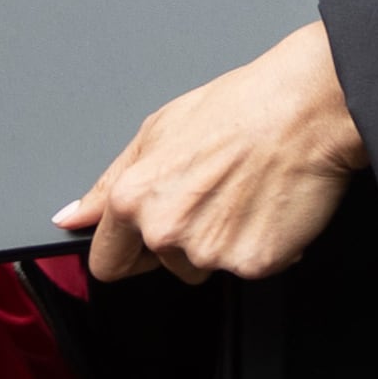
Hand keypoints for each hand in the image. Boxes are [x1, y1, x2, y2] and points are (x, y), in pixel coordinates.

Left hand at [56, 19, 363, 283]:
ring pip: (206, 269)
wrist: (305, 110)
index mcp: (133, 198)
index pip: (107, 262)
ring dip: (223, 243)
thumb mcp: (157, 132)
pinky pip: (250, 268)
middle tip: (214, 194)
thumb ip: (108, 184)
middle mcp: (166, 231)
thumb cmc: (238, 109)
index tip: (147, 239)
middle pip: (164, 266)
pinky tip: (267, 207)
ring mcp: (210, 252)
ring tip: (243, 194)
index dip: (128, 251)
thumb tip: (71, 217)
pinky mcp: (253, 264)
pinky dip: (261, 245)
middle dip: (184, 240)